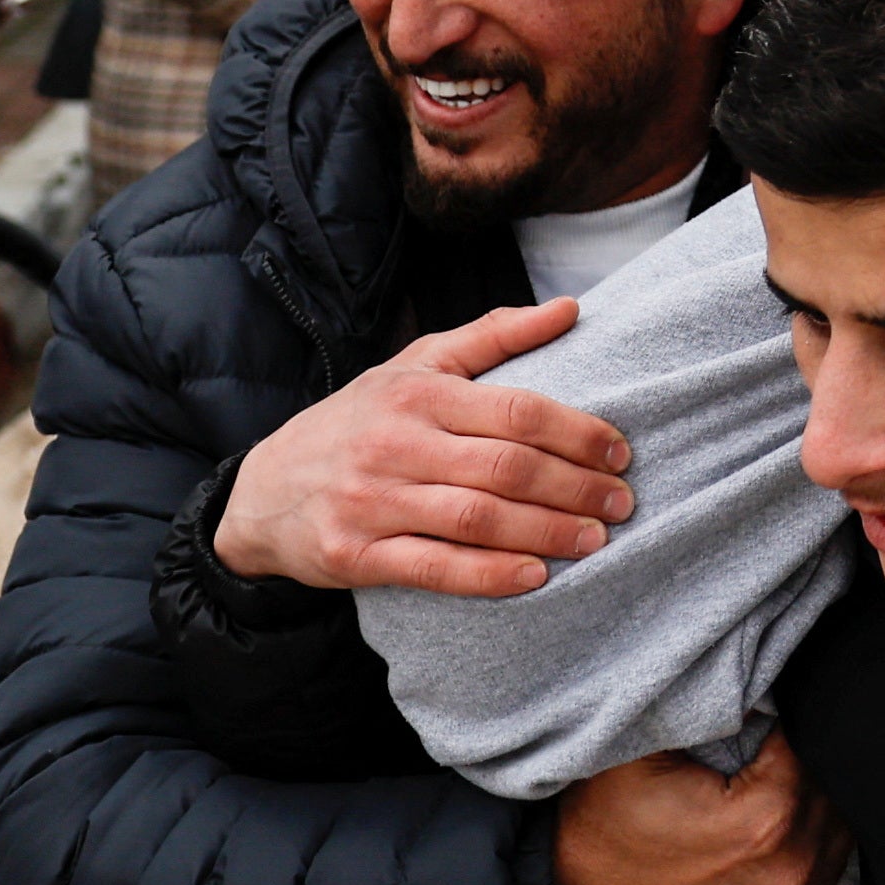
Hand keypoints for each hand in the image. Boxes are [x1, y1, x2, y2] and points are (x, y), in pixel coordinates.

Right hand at [213, 300, 631, 593]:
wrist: (263, 490)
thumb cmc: (357, 421)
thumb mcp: (415, 365)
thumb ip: (493, 336)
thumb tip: (570, 308)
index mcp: (418, 393)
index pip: (517, 411)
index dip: (578, 432)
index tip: (620, 451)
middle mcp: (395, 444)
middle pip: (506, 468)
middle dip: (575, 487)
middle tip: (621, 502)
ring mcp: (374, 502)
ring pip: (478, 519)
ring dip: (547, 533)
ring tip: (595, 540)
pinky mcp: (357, 555)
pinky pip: (436, 569)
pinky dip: (491, 576)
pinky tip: (536, 576)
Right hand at [556, 733, 840, 884]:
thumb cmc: (607, 814)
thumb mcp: (648, 741)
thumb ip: (715, 706)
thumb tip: (766, 679)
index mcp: (766, 820)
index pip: (813, 743)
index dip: (787, 719)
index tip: (759, 716)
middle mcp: (789, 870)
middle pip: (833, 785)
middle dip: (804, 758)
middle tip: (760, 747)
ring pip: (839, 825)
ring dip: (813, 797)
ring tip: (766, 782)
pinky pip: (826, 864)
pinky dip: (809, 837)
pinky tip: (773, 820)